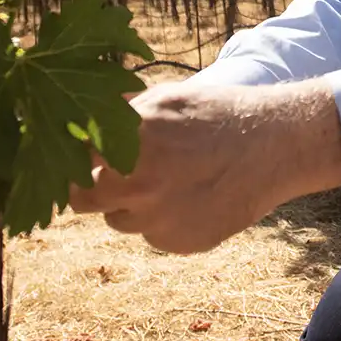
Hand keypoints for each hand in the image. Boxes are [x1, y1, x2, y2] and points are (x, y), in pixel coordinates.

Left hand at [68, 79, 340, 253]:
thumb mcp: (165, 98)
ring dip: (130, 204)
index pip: (69, 159)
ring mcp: (155, 217)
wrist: (274, 146)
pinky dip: (163, 220)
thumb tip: (78, 117)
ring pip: (117, 219)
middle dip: (85, 190)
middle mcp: (135, 182)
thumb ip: (119, 113)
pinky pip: (152, 234)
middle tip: (104, 179)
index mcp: (127, 139)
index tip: (68, 160)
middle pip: (79, 200)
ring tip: (169, 180)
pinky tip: (192, 197)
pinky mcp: (176, 242)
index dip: (66, 160)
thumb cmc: (219, 114)